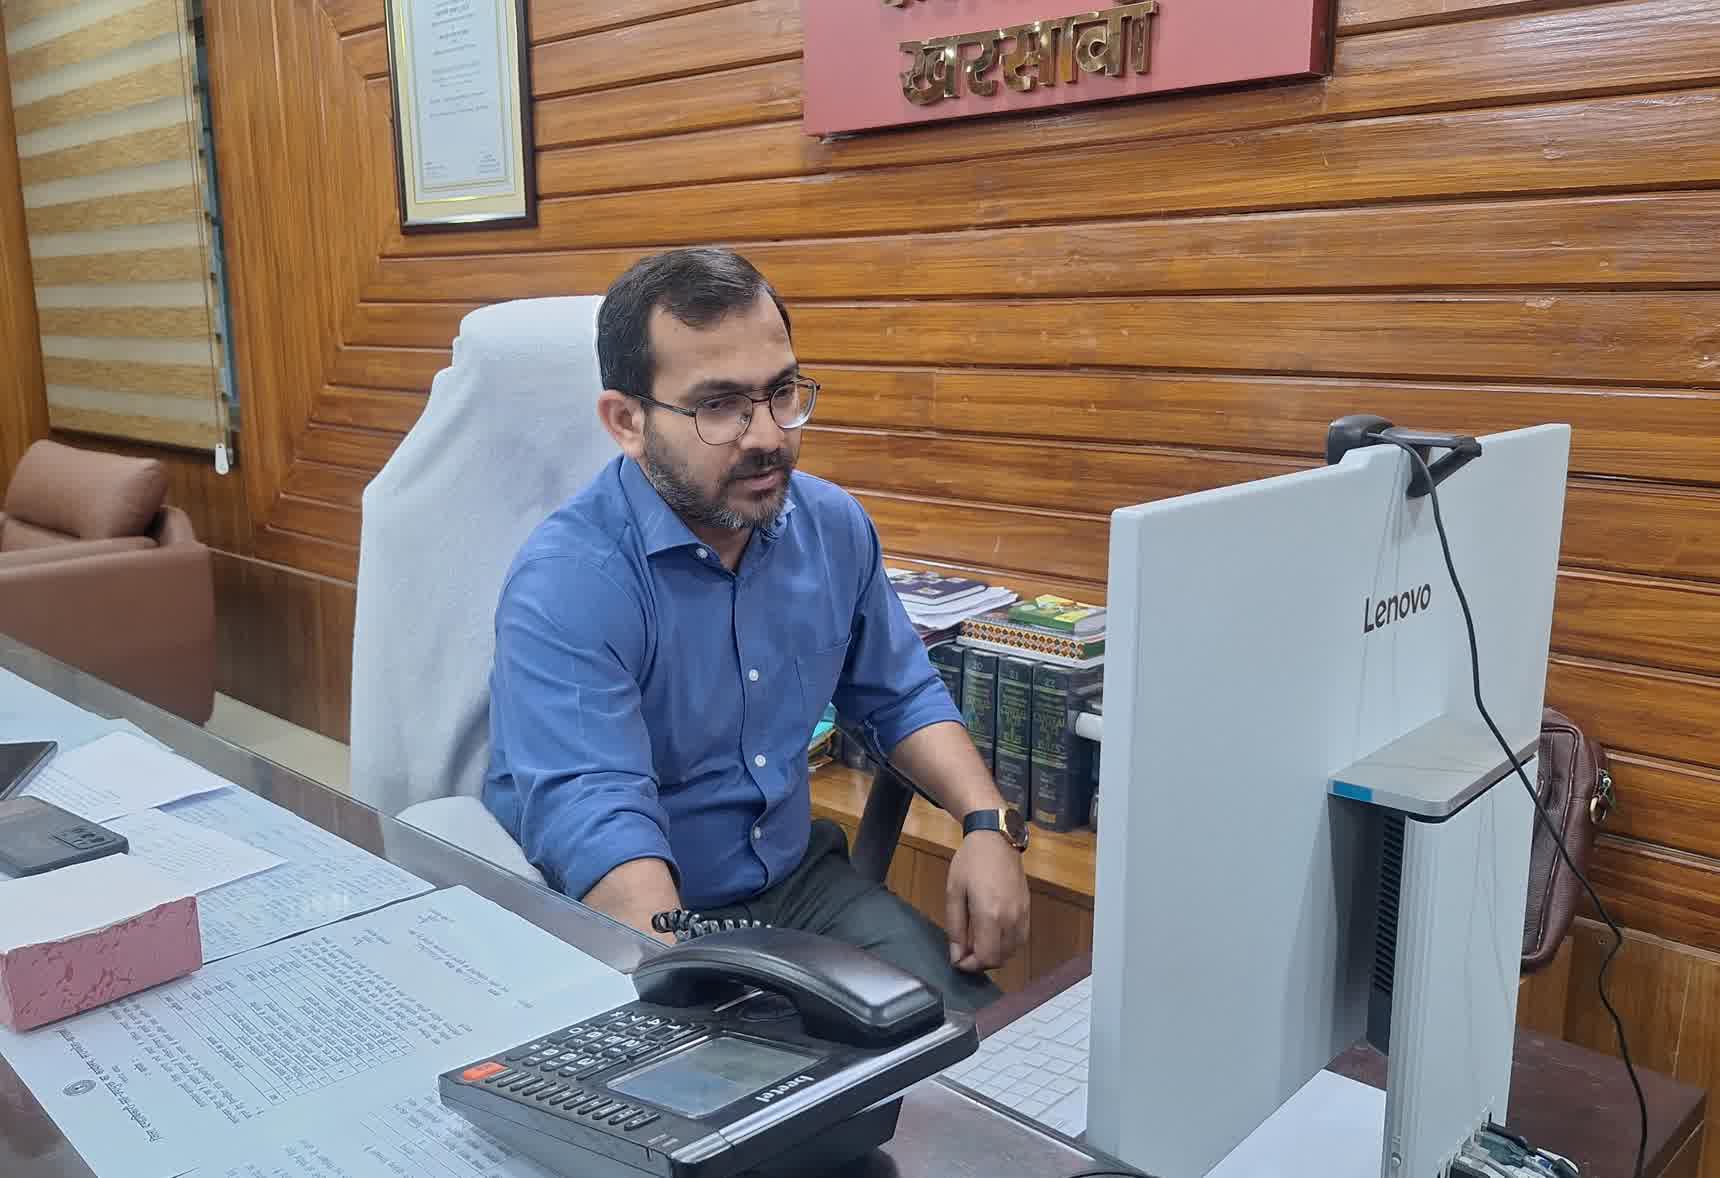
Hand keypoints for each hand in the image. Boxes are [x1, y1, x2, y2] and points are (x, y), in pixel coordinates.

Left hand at [945, 831, 1029, 972]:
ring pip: (1013, 952)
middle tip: (965, 953)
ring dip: (995, 954)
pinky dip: (1007, 945)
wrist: (996, 839)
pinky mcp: (1028, 909)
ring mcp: (1022, 914)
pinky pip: (1021, 939)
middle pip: (1000, 959)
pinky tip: (993, 934)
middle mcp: (1010, 918)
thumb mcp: (954, 893)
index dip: (970, 966)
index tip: (958, 961)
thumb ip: (956, 928)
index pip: (986, 958)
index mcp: (989, 915)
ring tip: (977, 943)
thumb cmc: (970, 862)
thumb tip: (957, 956)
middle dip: (981, 962)